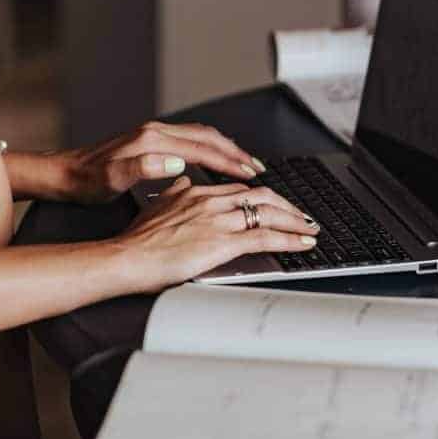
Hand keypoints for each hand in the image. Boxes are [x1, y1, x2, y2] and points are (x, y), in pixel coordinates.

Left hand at [60, 121, 266, 203]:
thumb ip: (143, 169)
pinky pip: (191, 140)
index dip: (230, 162)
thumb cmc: (86, 182)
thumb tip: (176, 163)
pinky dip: (210, 149)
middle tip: (258, 168)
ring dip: (226, 149)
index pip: (203, 148)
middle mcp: (156, 132)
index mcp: (152, 140)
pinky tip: (215, 160)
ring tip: (245, 164)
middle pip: (208, 137)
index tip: (250, 173)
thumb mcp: (112, 180)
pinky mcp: (151, 141)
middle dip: (236, 153)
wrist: (63, 174)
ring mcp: (154, 134)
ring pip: (202, 136)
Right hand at [117, 177, 319, 291]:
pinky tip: (303, 243)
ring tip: (310, 229)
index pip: (239, 189)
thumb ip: (173, 193)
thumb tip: (181, 181)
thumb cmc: (138, 241)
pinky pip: (265, 238)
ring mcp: (219, 221)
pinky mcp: (223, 242)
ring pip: (268, 213)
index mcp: (196, 192)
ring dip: (295, 221)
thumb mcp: (156, 205)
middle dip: (287, 206)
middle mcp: (211, 201)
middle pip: (261, 196)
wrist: (127, 257)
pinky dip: (290, 239)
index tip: (275, 204)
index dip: (263, 197)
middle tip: (301, 216)